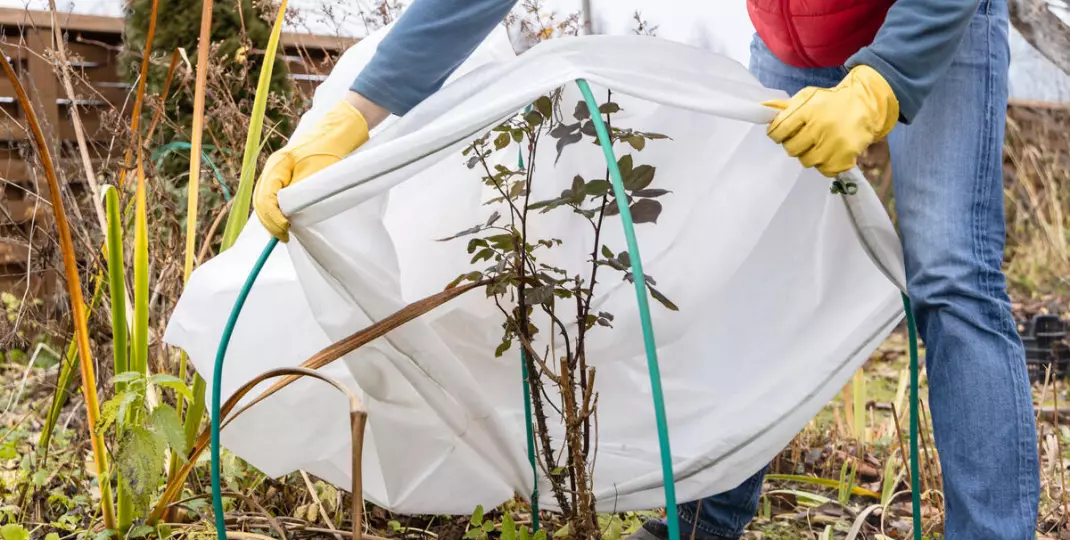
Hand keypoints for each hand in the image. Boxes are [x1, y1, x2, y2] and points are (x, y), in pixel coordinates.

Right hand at [253, 100, 369, 241]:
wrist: (338, 130)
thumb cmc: (329, 149)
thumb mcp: (316, 172)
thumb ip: (300, 191)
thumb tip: (288, 214)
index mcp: (277, 165)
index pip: (265, 197)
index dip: (273, 217)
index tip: (285, 230)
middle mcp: (273, 168)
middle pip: (261, 200)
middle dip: (270, 221)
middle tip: (284, 236)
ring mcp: (278, 170)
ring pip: (265, 198)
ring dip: (271, 217)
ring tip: (282, 232)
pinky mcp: (287, 174)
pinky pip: (274, 195)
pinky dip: (276, 210)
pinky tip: (285, 220)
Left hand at [762, 65, 898, 176]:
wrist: (865, 104)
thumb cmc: (830, 102)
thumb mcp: (808, 97)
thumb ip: (785, 106)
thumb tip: (761, 109)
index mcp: (808, 110)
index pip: (779, 130)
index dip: (776, 134)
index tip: (781, 133)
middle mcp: (821, 126)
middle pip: (791, 149)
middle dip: (794, 144)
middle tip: (803, 138)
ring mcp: (834, 143)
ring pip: (807, 161)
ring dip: (809, 154)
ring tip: (818, 144)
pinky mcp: (846, 156)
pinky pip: (825, 170)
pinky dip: (825, 164)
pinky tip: (830, 152)